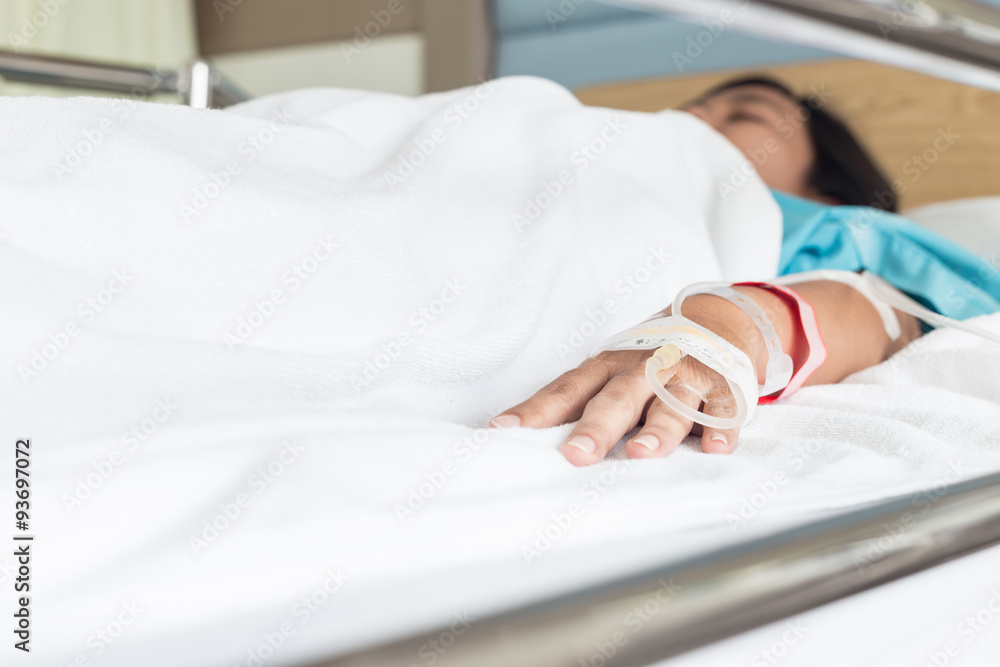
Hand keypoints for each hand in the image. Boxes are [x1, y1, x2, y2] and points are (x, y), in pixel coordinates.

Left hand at [490, 296, 765, 465]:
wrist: (717, 319)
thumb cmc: (648, 360)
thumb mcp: (611, 373)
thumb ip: (578, 404)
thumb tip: (522, 438)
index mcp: (607, 367)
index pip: (566, 390)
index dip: (536, 410)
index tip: (504, 430)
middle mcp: (642, 369)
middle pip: (616, 399)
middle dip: (596, 428)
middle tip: (575, 455)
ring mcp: (684, 374)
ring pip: (671, 402)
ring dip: (658, 428)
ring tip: (642, 454)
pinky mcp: (724, 383)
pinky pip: (724, 406)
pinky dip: (721, 426)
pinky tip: (716, 448)